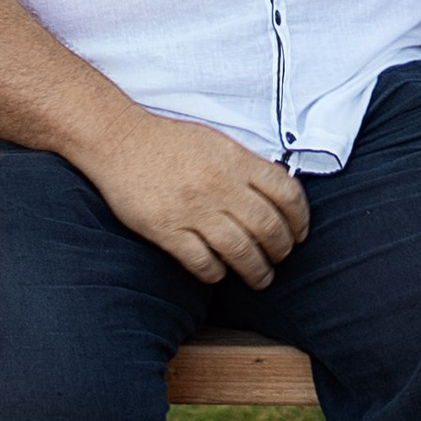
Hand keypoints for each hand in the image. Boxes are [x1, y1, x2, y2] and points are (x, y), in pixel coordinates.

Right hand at [84, 111, 310, 284]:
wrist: (120, 142)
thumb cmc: (171, 142)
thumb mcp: (219, 143)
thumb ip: (248, 167)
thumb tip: (278, 192)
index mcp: (237, 161)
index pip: (287, 194)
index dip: (300, 219)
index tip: (299, 234)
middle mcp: (221, 186)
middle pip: (268, 228)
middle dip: (281, 250)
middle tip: (280, 258)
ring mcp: (194, 210)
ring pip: (241, 251)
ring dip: (257, 271)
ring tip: (261, 278)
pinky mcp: (167, 229)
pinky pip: (202, 262)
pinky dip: (216, 273)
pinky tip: (219, 274)